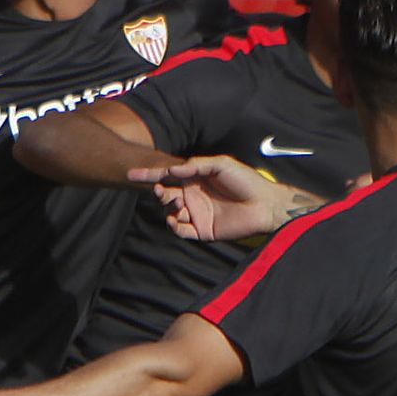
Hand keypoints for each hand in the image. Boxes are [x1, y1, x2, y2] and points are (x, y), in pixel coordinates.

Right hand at [133, 154, 303, 242]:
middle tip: (161, 192)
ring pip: (170, 213)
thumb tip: (172, 170)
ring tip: (179, 205)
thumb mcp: (222, 164)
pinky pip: (180, 231)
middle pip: (166, 195)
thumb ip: (196, 164)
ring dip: (169, 209)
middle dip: (159, 193)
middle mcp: (193, 196)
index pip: (168, 177)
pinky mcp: (201, 230)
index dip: (149, 175)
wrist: (264, 205)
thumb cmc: (246, 181)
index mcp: (195, 179)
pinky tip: (176, 221)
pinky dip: (174, 227)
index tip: (131, 175)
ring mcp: (196, 214)